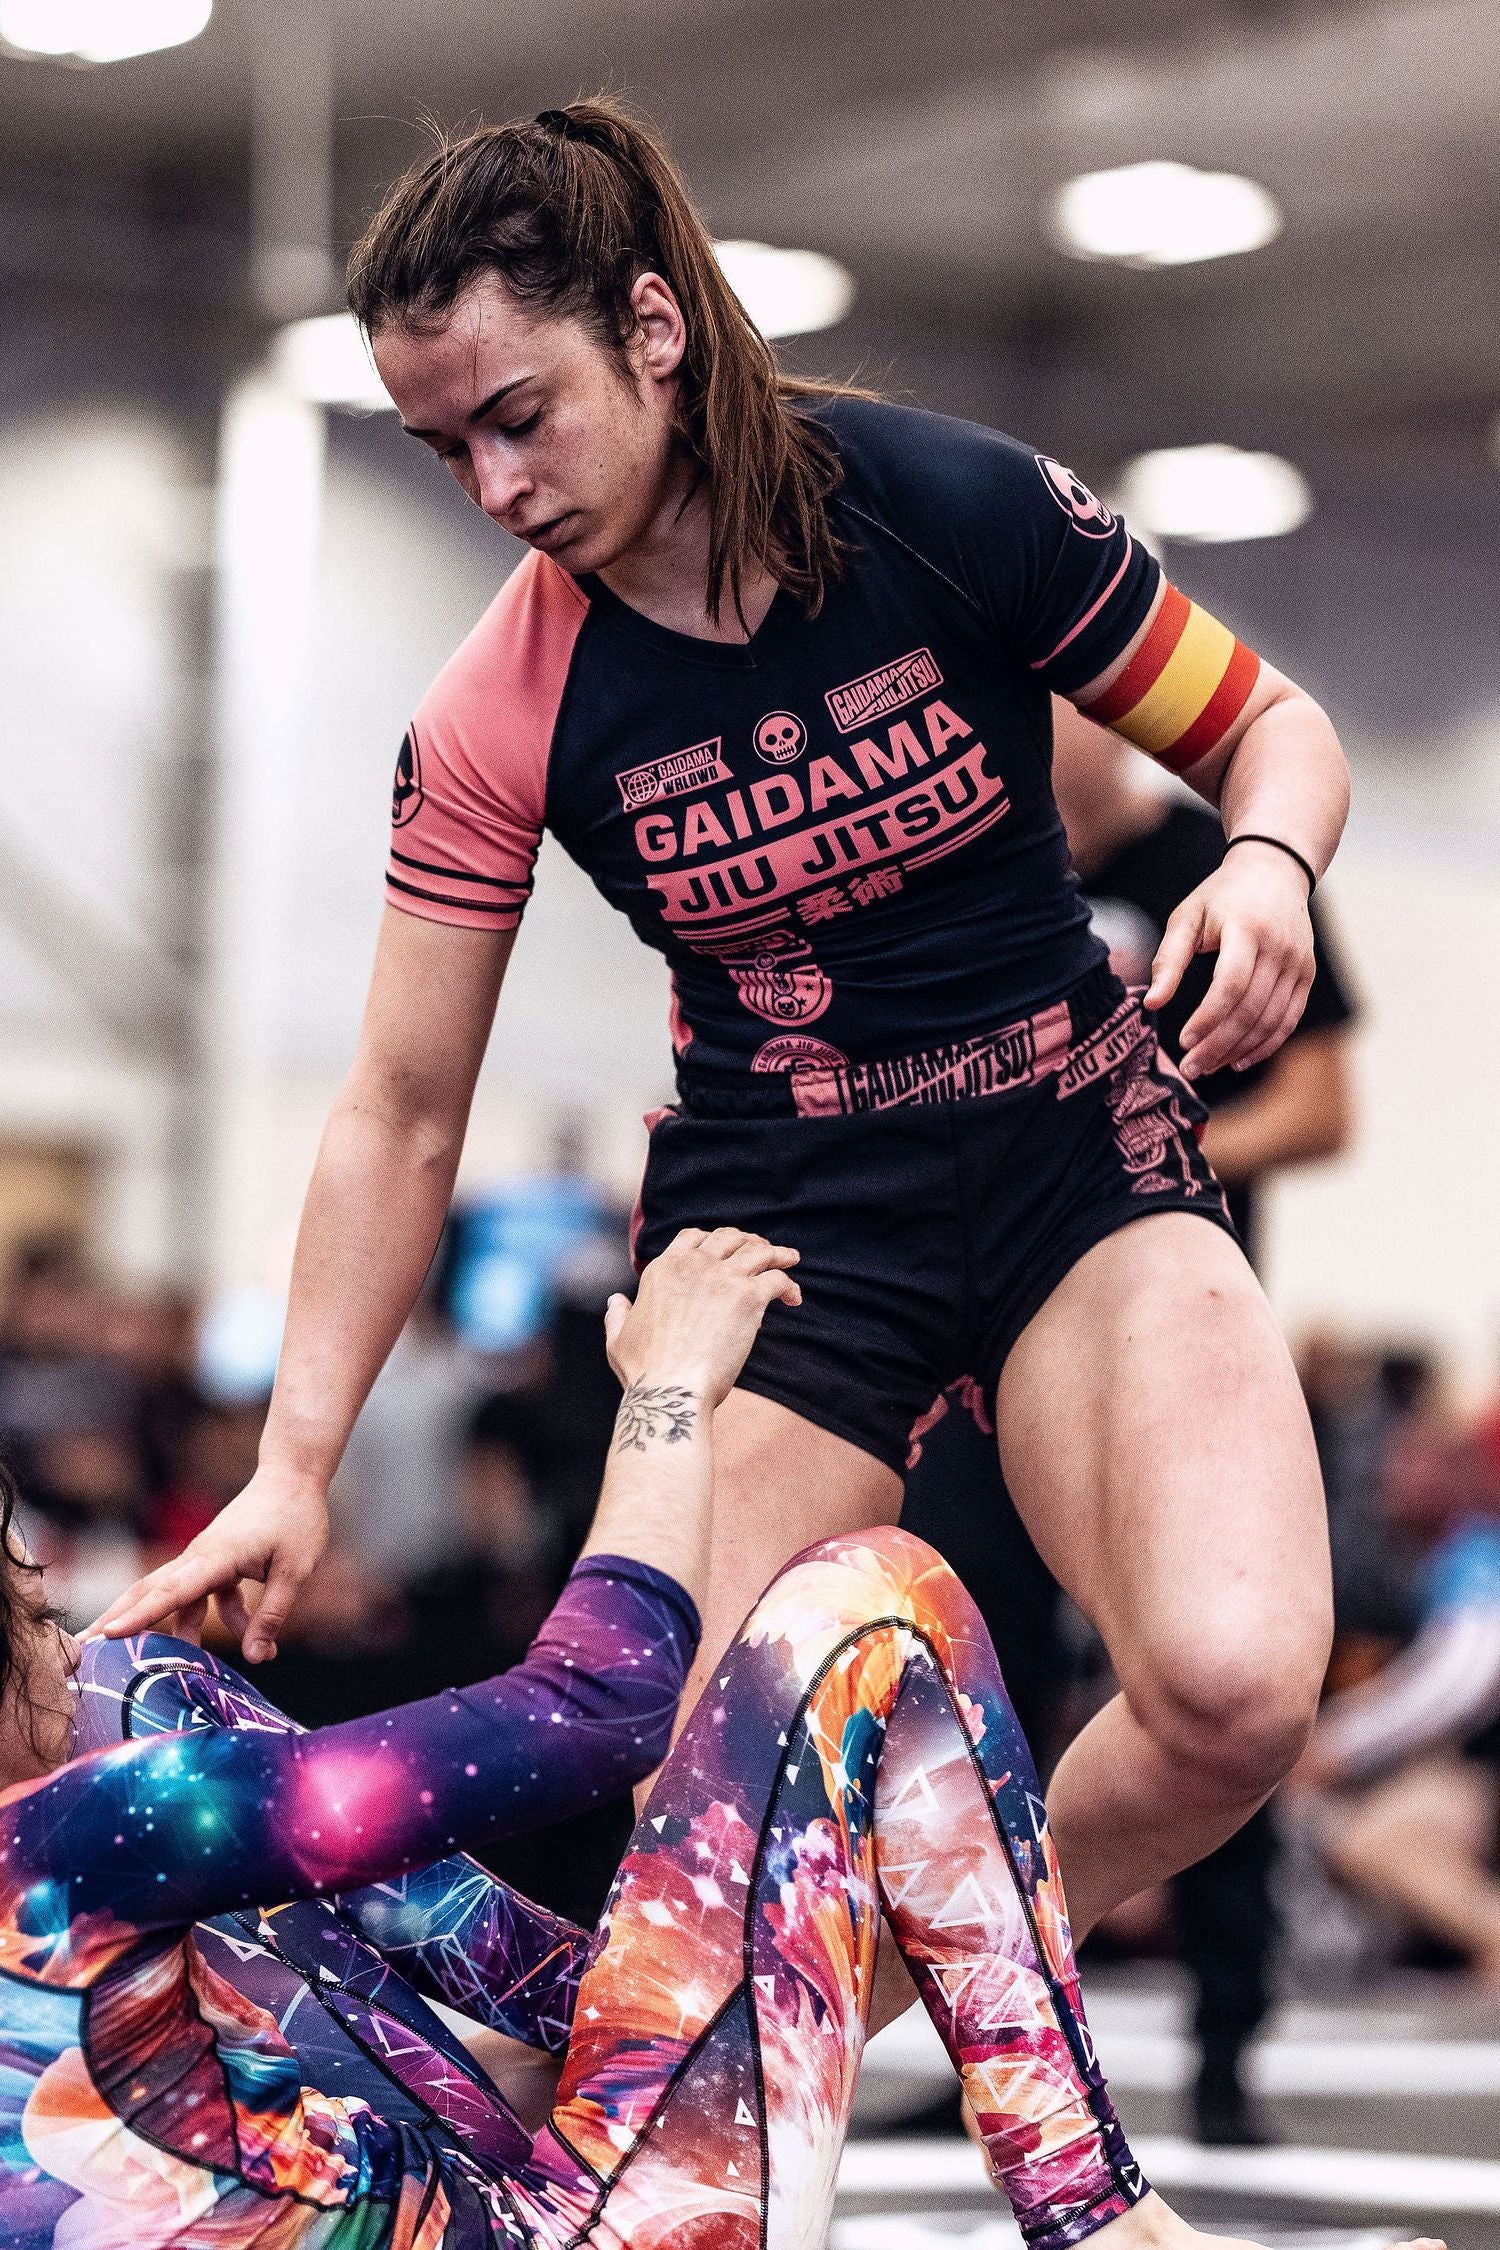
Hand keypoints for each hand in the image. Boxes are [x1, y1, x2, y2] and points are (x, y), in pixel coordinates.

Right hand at [88, 1465, 329, 1662]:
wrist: (294, 1476)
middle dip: (118, 1618)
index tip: (107, 1635)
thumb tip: (257, 1658)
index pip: (170, 1592)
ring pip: (174, 1595)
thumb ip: (272, 1615)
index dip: (139, 1617)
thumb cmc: (296, 1519)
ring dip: (169, 1627)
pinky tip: (246, 1632)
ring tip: (147, 1661)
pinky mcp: (216, 1559)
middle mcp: (200, 1556)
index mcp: (215, 1557)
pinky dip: (218, 1615)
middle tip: (86, 1646)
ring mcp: (205, 1556)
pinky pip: (205, 1593)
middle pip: (150, 1591)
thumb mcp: (294, 1572)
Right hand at [603, 1228, 801, 1410]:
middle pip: (729, 1237)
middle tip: (763, 1251)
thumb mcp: (618, 1339)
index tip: (727, 1249)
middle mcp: (693, 1265)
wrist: (670, 1390)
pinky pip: (778, 1279)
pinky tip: (794, 1298)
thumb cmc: (644, 1373)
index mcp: (663, 1269)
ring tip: (790, 1259)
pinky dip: (789, 1285)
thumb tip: (616, 1301)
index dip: (713, 1239)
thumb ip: (618, 1315)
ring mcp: (723, 1278)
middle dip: (748, 1241)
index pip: (693, 1237)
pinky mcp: (749, 1297)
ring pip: (760, 1251)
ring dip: (777, 1253)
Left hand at [1145, 841, 1314, 1078]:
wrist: (1275, 871)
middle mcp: (1279, 948)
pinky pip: (1289, 1019)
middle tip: (1190, 1068)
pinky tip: (1240, 1060)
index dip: (1209, 1018)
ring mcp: (1298, 963)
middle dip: (1219, 1045)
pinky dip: (1266, 1045)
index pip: (1231, 984)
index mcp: (1247, 929)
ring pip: (1272, 1021)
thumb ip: (1169, 960)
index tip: (1184, 1041)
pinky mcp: (1306, 974)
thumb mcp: (1187, 917)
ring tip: (1209, 1066)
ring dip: (1239, 1050)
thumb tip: (1151, 1004)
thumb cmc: (1221, 896)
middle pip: (1251, 1009)